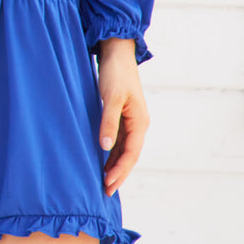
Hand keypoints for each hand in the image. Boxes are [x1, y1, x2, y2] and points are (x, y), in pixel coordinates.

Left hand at [96, 37, 149, 196]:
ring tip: (103, 181)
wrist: (117, 52)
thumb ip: (108, 122)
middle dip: (118, 173)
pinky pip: (119, 140)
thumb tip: (105, 146)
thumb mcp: (110, 97)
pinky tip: (103, 160)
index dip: (119, 171)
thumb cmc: (115, 73)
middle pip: (129, 155)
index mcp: (140, 121)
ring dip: (115, 165)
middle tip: (105, 191)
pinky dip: (112, 152)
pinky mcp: (122, 115)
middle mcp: (138, 124)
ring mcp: (131, 120)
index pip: (131, 154)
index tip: (108, 184)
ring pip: (124, 149)